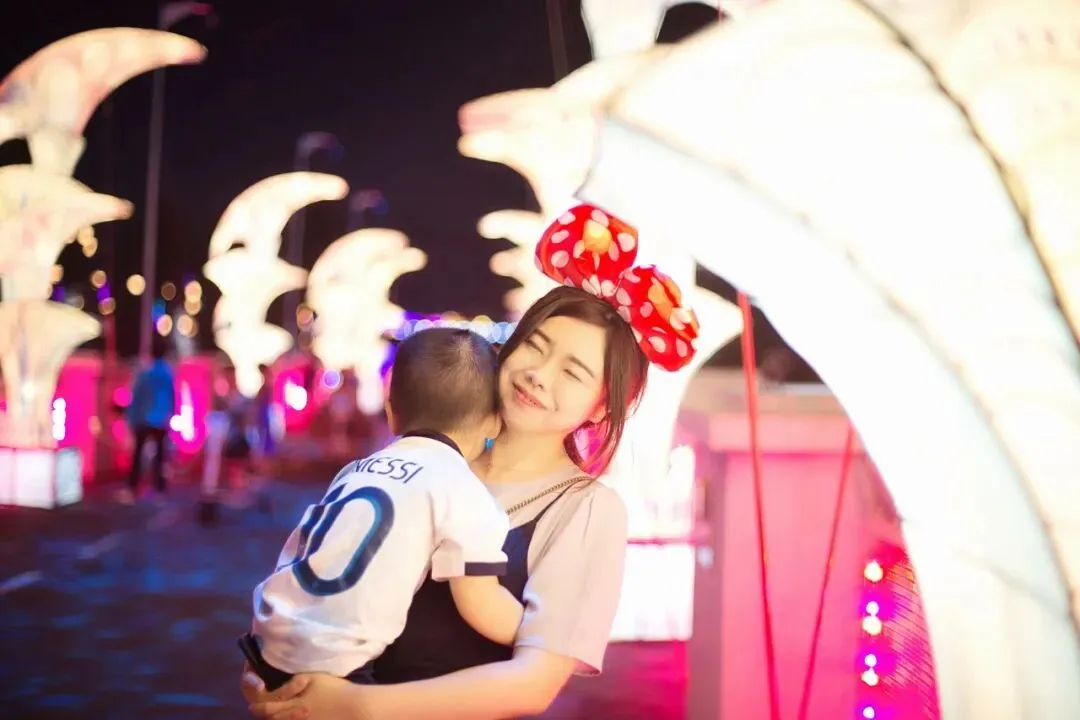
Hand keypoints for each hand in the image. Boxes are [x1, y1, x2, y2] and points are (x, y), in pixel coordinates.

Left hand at [246, 671, 367, 719]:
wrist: (353, 708)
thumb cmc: (334, 690)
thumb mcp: (311, 679)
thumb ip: (292, 685)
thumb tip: (279, 690)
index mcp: (293, 704)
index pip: (269, 706)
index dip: (259, 704)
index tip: (252, 703)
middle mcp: (294, 718)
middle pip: (273, 718)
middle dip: (263, 713)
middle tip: (255, 710)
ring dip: (274, 718)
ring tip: (270, 715)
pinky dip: (287, 719)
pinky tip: (288, 717)